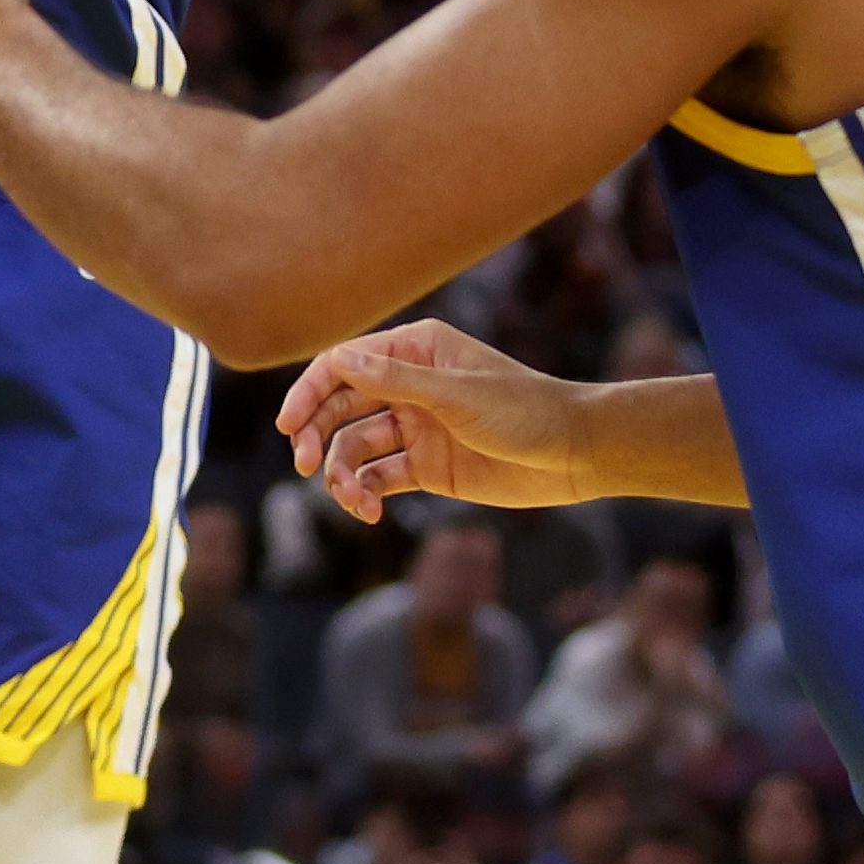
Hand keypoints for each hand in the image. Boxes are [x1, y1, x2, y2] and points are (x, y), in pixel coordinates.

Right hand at [276, 319, 595, 515]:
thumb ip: (395, 381)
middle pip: (339, 407)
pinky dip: (365, 493)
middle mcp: (407, 386)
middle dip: (317, 435)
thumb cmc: (525, 410)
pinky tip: (370, 511)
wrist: (574, 455)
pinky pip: (378, 478)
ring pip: (354, 447)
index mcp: (415, 352)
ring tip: (352, 500)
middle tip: (306, 465)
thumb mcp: (457, 395)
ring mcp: (414, 427)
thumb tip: (338, 360)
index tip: (289, 425)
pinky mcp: (424, 467)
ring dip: (342, 473)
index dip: (309, 392)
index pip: (343, 365)